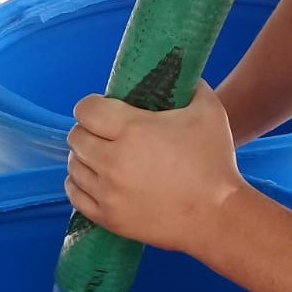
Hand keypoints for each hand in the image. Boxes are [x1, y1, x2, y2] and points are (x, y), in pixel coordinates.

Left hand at [65, 80, 246, 253]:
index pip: (86, 110)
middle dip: (88, 131)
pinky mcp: (109, 218)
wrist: (218, 217)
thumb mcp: (209, 111)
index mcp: (133, 130)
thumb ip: (191, 85)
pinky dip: (79, 184)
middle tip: (105, 134)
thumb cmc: (215, 163)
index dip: (93, 106)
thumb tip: (178, 74)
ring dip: (84, 158)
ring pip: (74, 166)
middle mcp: (113, 161)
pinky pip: (74, 195)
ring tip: (102, 158)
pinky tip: (94, 179)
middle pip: (76, 137)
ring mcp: (108, 192)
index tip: (104, 110)